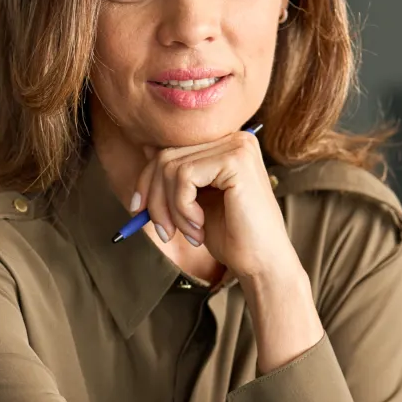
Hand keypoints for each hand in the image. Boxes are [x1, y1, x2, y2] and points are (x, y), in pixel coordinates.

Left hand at [134, 130, 299, 280]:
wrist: (262, 263)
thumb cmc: (232, 235)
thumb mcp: (194, 200)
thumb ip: (177, 173)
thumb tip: (147, 148)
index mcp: (226, 145)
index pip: (170, 149)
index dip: (147, 180)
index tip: (139, 209)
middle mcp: (234, 138)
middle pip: (166, 156)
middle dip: (155, 197)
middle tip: (164, 231)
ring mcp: (237, 146)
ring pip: (171, 167)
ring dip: (170, 208)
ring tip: (188, 232)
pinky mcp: (235, 159)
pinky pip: (184, 176)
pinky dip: (182, 207)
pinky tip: (199, 226)